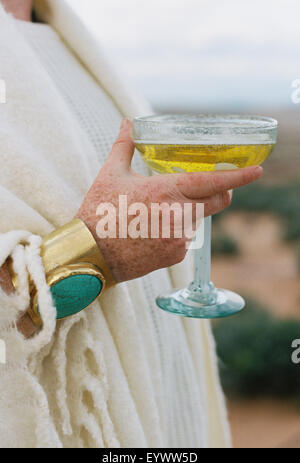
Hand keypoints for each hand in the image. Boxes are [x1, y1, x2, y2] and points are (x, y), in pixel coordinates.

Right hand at [77, 119, 262, 282]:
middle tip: (213, 186)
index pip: (212, 182)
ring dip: (187, 213)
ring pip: (197, 220)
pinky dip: (175, 232)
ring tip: (156, 214)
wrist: (90, 255)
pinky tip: (152, 232)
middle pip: (217, 202)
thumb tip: (128, 122)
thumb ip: (124, 145)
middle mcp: (179, 215)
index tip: (256, 171)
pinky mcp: (176, 256)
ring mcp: (179, 238)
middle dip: (221, 192)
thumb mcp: (110, 174)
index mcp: (165, 191)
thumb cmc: (99, 212)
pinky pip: (185, 239)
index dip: (238, 177)